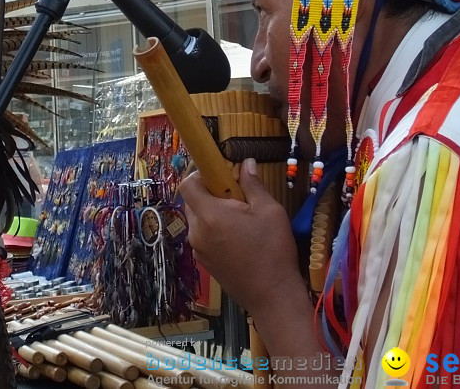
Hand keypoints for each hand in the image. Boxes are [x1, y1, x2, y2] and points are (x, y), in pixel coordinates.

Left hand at [179, 159, 305, 315]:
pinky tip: (238, 238)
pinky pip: (203, 237)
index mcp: (209, 215)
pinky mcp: (204, 263)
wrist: (272, 296)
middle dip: (210, 194)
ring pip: (198, 220)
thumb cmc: (272, 249)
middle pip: (192, 202)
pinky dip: (215, 230)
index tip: (219, 174)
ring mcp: (198, 249)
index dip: (198, 174)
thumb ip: (252, 184)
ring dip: (213, 213)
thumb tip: (246, 162)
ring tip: (240, 219)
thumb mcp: (269, 210)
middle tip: (235, 196)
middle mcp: (197, 232)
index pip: (187, 185)